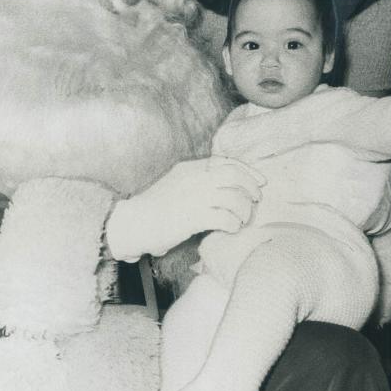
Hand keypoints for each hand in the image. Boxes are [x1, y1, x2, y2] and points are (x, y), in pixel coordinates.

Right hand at [105, 156, 264, 260]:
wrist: (131, 223)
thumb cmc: (152, 209)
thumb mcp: (175, 185)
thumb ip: (196, 183)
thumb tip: (224, 190)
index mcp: (190, 168)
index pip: (226, 162)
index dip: (247, 171)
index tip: (259, 183)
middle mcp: (194, 178)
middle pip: (235, 176)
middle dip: (250, 188)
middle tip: (255, 201)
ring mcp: (194, 197)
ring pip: (234, 198)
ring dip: (244, 210)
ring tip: (242, 220)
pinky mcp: (192, 217)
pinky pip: (225, 218)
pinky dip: (233, 224)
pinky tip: (231, 229)